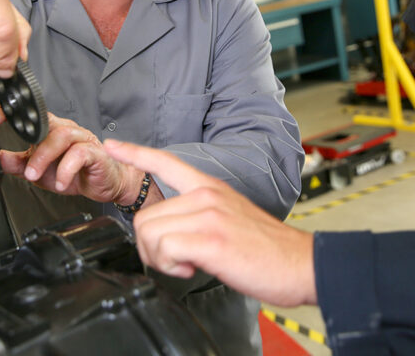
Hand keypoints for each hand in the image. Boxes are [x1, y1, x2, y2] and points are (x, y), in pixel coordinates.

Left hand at [0, 105, 159, 206]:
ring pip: (61, 137)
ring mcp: (82, 139)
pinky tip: (61, 183)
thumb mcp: (41, 172)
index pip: (30, 115)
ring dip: (45, 158)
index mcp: (51, 130)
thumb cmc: (77, 173)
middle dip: (32, 149)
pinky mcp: (95, 152)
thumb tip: (0, 157)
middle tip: (25, 171)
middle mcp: (66, 130)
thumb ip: (20, 164)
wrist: (107, 184)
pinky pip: (80, 154)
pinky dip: (66, 170)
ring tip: (36, 177)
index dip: (10, 113)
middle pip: (46, 125)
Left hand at [104, 139, 315, 306]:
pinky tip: (193, 268)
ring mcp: (208, 215)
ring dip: (161, 260)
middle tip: (178, 259)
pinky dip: (171, 267)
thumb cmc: (268, 249)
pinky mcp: (210, 238)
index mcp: (210, 187)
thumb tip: (174, 234)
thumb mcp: (230, 218)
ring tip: (189, 263)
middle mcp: (206, 195)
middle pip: (145, 217)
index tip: (114, 145)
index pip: (166, 162)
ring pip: (150, 235)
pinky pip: (164, 250)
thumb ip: (199, 216)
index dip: (135, 152)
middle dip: (152, 247)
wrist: (300, 263)